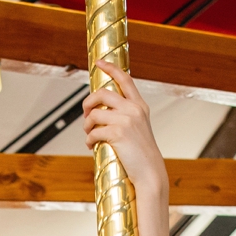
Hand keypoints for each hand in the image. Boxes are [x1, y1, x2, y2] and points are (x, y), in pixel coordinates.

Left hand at [83, 61, 164, 192]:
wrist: (150, 172)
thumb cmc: (141, 154)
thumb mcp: (138, 129)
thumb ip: (125, 116)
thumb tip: (100, 111)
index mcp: (140, 106)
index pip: (125, 79)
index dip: (111, 68)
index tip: (99, 63)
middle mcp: (134, 109)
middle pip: (102, 93)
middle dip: (88, 102)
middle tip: (85, 113)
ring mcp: (126, 120)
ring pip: (94, 113)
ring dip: (86, 125)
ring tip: (89, 134)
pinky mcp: (117, 133)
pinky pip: (93, 132)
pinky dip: (89, 140)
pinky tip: (92, 146)